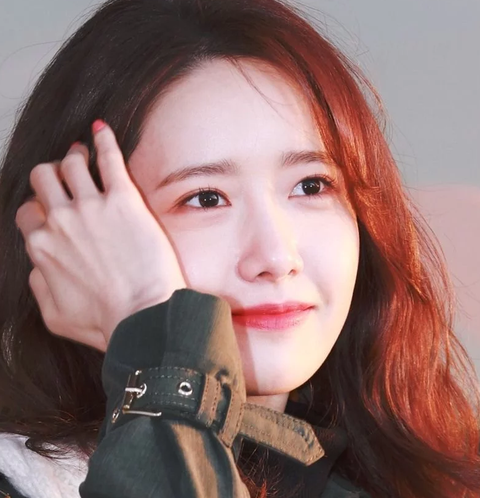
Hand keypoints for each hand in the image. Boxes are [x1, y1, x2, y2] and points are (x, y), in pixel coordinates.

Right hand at [15, 120, 186, 351]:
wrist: (143, 316)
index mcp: (42, 246)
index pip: (29, 212)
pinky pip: (108, 158)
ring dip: (74, 156)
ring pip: (71, 163)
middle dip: (50, 174)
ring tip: (83, 153)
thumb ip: (39, 284)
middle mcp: (60, 221)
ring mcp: (91, 206)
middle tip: (65, 174)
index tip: (52, 207)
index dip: (39, 206)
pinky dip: (104, 140)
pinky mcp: (124, 200)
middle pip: (42, 179)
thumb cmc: (105, 322)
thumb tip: (37, 265)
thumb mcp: (54, 315)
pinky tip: (102, 130)